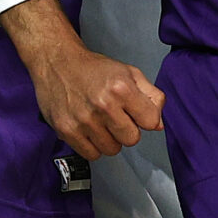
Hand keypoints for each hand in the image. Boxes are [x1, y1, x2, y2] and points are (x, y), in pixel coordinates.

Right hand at [27, 37, 165, 160]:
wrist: (58, 62)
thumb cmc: (93, 68)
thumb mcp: (129, 72)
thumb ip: (151, 96)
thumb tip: (159, 124)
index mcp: (121, 88)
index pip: (151, 121)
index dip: (145, 118)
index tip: (136, 113)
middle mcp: (103, 105)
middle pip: (132, 139)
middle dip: (127, 130)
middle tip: (116, 117)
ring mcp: (84, 120)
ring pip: (112, 149)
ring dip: (109, 139)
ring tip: (101, 121)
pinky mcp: (67, 131)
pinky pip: (92, 154)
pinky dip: (93, 146)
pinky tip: (89, 129)